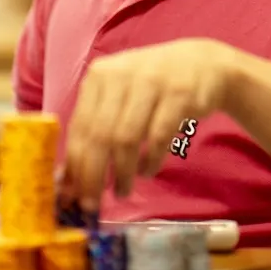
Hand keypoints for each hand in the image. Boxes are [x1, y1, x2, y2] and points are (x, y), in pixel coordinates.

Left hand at [61, 38, 235, 210]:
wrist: (202, 64)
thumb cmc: (152, 86)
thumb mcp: (120, 94)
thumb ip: (95, 126)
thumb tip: (68, 178)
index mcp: (100, 74)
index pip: (80, 127)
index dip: (74, 166)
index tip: (71, 196)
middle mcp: (123, 73)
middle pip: (100, 135)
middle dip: (94, 176)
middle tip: (93, 204)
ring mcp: (152, 81)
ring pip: (127, 138)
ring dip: (122, 173)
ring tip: (123, 190)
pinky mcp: (180, 93)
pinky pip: (158, 138)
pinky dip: (150, 161)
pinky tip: (147, 170)